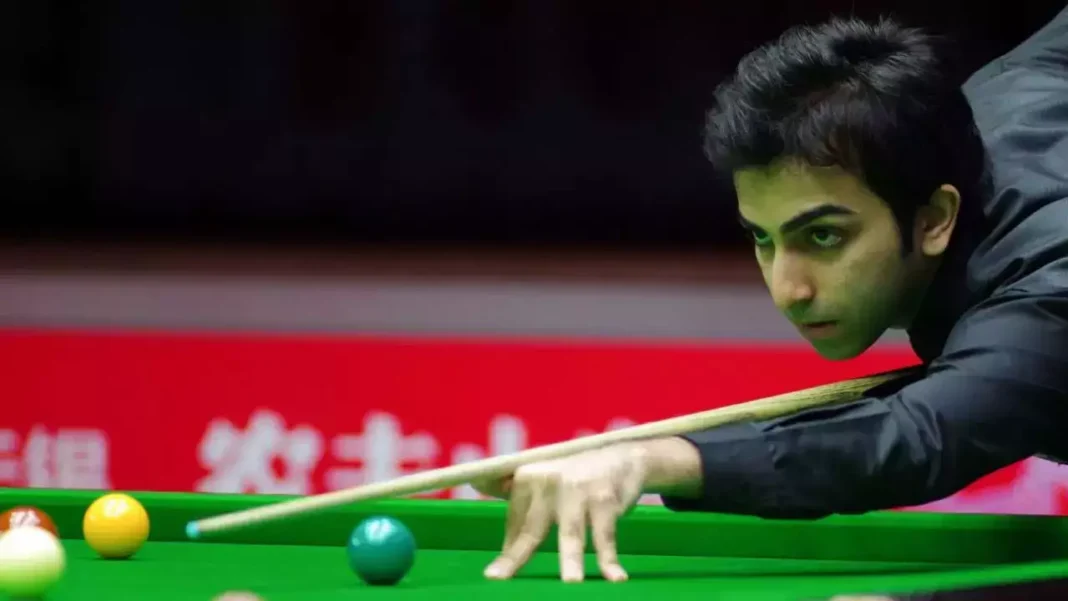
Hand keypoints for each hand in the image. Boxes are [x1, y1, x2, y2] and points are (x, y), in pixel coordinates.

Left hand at [477, 442, 648, 582]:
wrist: (622, 456)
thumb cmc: (577, 475)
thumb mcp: (545, 479)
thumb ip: (518, 494)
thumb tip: (484, 500)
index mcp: (528, 476)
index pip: (516, 523)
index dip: (511, 553)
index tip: (497, 576)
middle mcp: (548, 479)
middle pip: (532, 529)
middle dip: (516, 557)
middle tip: (497, 579)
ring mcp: (578, 489)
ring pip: (571, 533)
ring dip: (571, 560)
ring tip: (570, 585)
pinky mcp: (605, 498)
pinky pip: (605, 536)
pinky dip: (610, 559)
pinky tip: (616, 578)